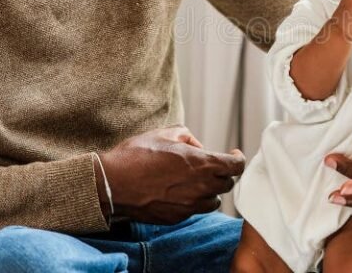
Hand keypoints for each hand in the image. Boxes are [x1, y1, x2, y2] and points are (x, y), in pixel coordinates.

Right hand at [96, 126, 244, 224]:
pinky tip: (178, 192)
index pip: (236, 166)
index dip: (239, 159)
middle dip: (223, 174)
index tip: (234, 154)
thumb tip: (197, 146)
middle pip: (227, 184)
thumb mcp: (165, 133)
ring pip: (213, 201)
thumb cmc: (137, 155)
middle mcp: (200, 187)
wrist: (112, 183)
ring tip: (196, 181)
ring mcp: (189, 205)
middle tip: (212, 167)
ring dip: (210, 191)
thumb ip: (188, 136)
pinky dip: (192, 202)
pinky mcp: (176, 218)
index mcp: (202, 164)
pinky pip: (193, 211)